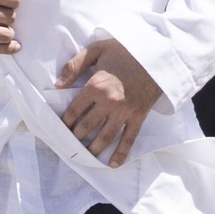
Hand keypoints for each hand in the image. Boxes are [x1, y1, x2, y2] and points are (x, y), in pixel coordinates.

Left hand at [56, 38, 161, 166]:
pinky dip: (120, 153)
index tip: (61, 127)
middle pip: (86, 127)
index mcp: (95, 86)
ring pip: (104, 136)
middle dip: (75, 137)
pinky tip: (112, 164)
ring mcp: (124, 112)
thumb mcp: (96, 49)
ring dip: (93, 148)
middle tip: (70, 142)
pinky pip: (128, 139)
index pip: (73, 111)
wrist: (157, 54)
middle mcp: (108, 102)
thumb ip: (74, 66)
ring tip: (85, 154)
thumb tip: (57, 85)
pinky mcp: (138, 116)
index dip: (65, 122)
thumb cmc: (125, 51)